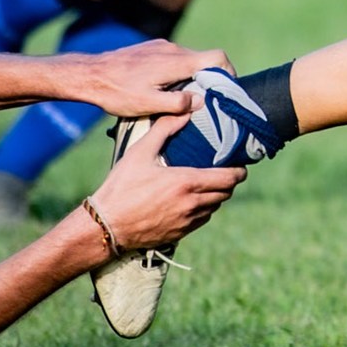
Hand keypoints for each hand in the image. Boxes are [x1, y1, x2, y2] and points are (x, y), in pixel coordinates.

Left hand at [70, 40, 230, 118]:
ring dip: (191, 78)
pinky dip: (177, 73)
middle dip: (209, 80)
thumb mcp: (147, 104)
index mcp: (177, 62)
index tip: (226, 91)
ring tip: (179, 99)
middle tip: (203, 102)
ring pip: (188, 60)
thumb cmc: (117, 92)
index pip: (217, 57)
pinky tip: (162, 89)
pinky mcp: (151, 49)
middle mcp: (173, 49)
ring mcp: (161, 46)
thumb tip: (201, 100)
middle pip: (204, 60)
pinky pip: (174, 59)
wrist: (89, 74)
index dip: (229, 72)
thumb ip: (177, 102)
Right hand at [87, 114, 242, 250]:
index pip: (229, 179)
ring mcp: (186, 222)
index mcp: (187, 183)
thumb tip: (185, 111)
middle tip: (224, 171)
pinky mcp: (179, 234)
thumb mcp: (140, 152)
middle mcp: (192, 204)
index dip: (239, 171)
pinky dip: (203, 210)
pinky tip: (192, 201)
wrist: (106, 226)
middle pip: (226, 194)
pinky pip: (201, 221)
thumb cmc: (121, 187)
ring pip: (214, 208)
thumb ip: (164, 129)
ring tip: (208, 184)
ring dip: (216, 196)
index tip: (240, 164)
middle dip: (229, 182)